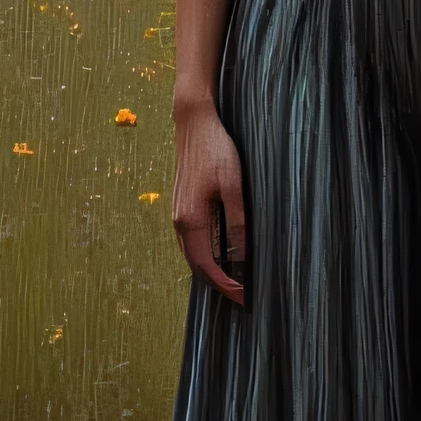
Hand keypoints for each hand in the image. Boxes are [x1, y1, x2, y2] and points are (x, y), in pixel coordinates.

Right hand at [172, 99, 246, 305]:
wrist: (194, 122)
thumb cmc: (216, 151)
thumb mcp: (233, 187)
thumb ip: (237, 223)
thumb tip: (241, 257)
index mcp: (191, 221)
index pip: (206, 267)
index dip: (225, 286)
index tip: (243, 298)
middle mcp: (179, 222)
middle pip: (196, 265)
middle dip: (217, 283)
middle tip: (241, 295)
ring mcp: (177, 213)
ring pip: (192, 253)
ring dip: (211, 269)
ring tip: (234, 278)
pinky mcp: (181, 204)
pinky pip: (191, 240)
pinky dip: (204, 254)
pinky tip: (221, 252)